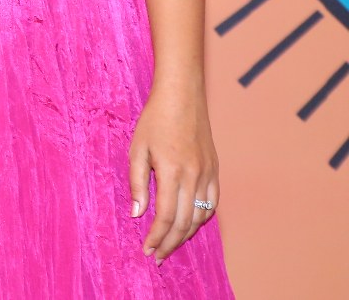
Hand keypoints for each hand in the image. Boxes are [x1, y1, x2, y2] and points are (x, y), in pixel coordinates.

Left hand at [130, 82, 219, 261]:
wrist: (182, 97)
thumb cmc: (154, 121)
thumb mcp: (137, 149)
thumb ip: (137, 183)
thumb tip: (137, 213)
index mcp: (172, 172)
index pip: (166, 216)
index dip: (157, 236)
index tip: (147, 250)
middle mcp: (194, 177)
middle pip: (185, 222)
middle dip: (171, 243)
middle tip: (158, 255)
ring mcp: (208, 174)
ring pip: (201, 216)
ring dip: (186, 234)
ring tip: (170, 244)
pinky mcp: (215, 170)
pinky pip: (212, 203)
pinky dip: (201, 218)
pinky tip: (189, 224)